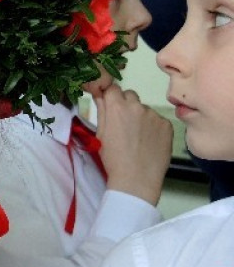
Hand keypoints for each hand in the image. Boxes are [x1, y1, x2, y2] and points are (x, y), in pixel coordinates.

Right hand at [93, 84, 172, 204]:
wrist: (137, 179)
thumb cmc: (113, 158)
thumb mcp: (100, 134)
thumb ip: (101, 110)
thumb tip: (99, 93)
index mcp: (117, 107)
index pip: (111, 87)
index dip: (108, 94)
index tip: (107, 102)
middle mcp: (137, 106)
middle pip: (129, 95)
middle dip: (124, 104)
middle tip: (122, 123)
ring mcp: (154, 115)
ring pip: (143, 108)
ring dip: (139, 116)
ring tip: (137, 137)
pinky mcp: (167, 124)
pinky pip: (157, 119)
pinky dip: (152, 126)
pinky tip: (149, 141)